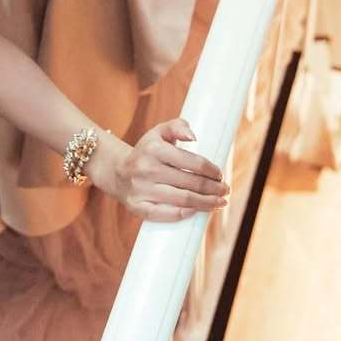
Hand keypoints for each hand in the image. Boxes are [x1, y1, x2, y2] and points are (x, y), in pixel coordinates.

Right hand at [92, 118, 228, 221]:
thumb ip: (178, 126)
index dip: (211, 171)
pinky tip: (195, 212)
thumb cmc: (146, 152)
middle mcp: (146, 169)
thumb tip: (193, 137)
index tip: (219, 175)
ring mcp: (140, 189)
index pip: (193, 162)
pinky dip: (182, 215)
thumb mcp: (158, 133)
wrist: (116, 171)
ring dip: (206, 204)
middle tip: (224, 190)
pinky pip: (163, 214)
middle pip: (191, 183)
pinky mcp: (136, 206)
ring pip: (182, 200)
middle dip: (213, 189)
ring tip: (219, 203)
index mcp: (154, 149)